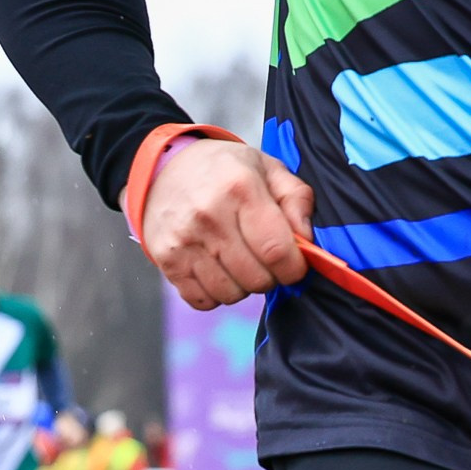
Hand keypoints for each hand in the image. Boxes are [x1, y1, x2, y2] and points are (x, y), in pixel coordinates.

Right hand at [141, 139, 313, 311]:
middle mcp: (209, 217)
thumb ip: (297, 199)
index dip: (294, 268)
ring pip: (230, 294)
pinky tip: (217, 271)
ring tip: (239, 264)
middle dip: (270, 277)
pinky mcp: (168, 261)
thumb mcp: (267, 168)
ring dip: (242, 287)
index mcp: (240, 189)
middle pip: (256, 278)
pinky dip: (215, 294)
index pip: (276, 250)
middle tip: (265, 261)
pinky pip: (202, 301)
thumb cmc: (223, 171)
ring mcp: (184, 242)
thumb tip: (306, 240)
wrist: (164, 170)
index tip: (294, 266)